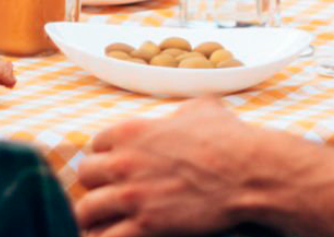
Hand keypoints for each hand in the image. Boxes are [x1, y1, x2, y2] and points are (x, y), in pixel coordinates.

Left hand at [75, 99, 281, 235]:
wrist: (248, 174)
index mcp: (130, 131)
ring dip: (92, 217)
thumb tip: (181, 115)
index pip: (96, 144)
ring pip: (86, 210)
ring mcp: (131, 195)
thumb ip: (179, 112)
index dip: (107, 156)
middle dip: (96, 185)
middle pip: (85, 175)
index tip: (116, 167)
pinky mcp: (146, 225)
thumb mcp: (201, 109)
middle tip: (109, 195)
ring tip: (100, 224)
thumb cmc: (229, 139)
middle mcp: (123, 161)